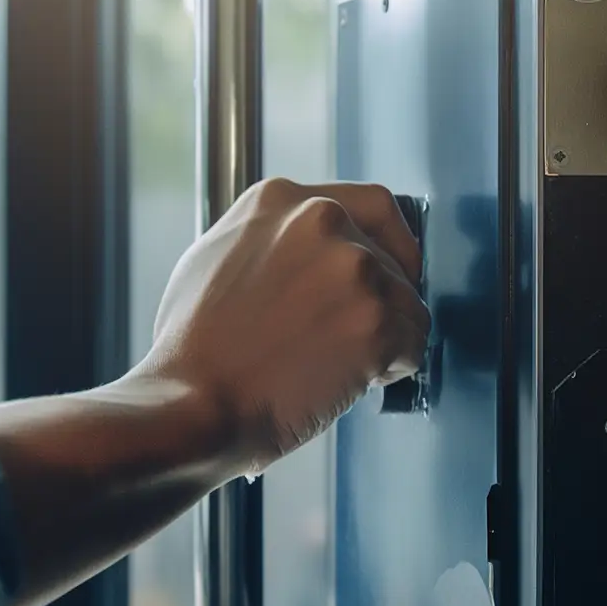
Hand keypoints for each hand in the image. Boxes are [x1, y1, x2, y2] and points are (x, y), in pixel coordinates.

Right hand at [135, 178, 428, 474]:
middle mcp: (322, 222)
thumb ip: (270, 239)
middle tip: (364, 329)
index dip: (390, 243)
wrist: (194, 404)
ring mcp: (353, 271)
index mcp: (281, 201)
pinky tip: (354, 380)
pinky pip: (413, 344)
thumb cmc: (192, 349)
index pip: (371, 205)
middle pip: (394, 257)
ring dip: (388, 336)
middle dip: (386, 297)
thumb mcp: (213, 258)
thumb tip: (303, 252)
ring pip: (408, 303)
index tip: (393, 267)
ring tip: (343, 365)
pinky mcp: (375, 322)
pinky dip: (395, 368)